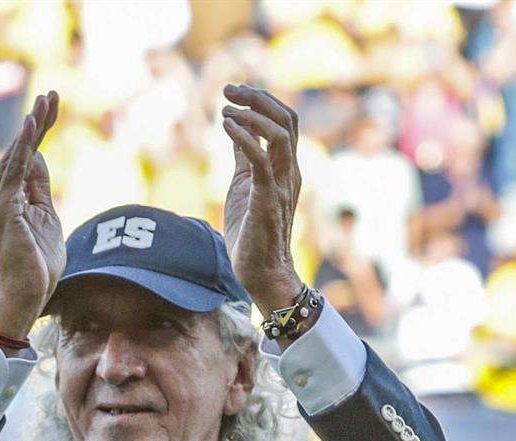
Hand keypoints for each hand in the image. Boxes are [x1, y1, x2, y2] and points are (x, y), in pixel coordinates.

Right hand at [0, 92, 63, 339]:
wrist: (27, 294)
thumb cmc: (36, 263)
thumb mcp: (46, 217)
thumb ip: (39, 188)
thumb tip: (37, 156)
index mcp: (6, 197)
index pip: (23, 157)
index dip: (38, 131)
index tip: (52, 106)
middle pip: (18, 150)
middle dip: (37, 121)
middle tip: (51, 93)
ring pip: (16, 155)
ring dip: (32, 126)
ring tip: (45, 101)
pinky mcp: (3, 209)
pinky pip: (14, 171)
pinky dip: (22, 146)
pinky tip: (32, 125)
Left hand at [220, 84, 304, 313]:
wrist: (261, 274)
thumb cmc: (252, 234)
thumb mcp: (245, 185)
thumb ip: (246, 158)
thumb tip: (237, 131)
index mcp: (286, 168)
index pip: (284, 121)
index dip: (261, 100)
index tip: (233, 93)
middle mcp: (290, 172)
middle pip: (286, 119)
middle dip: (258, 98)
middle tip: (229, 91)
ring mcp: (281, 185)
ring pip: (281, 134)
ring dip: (252, 114)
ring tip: (225, 109)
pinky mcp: (267, 199)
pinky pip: (262, 160)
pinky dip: (245, 138)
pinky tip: (226, 127)